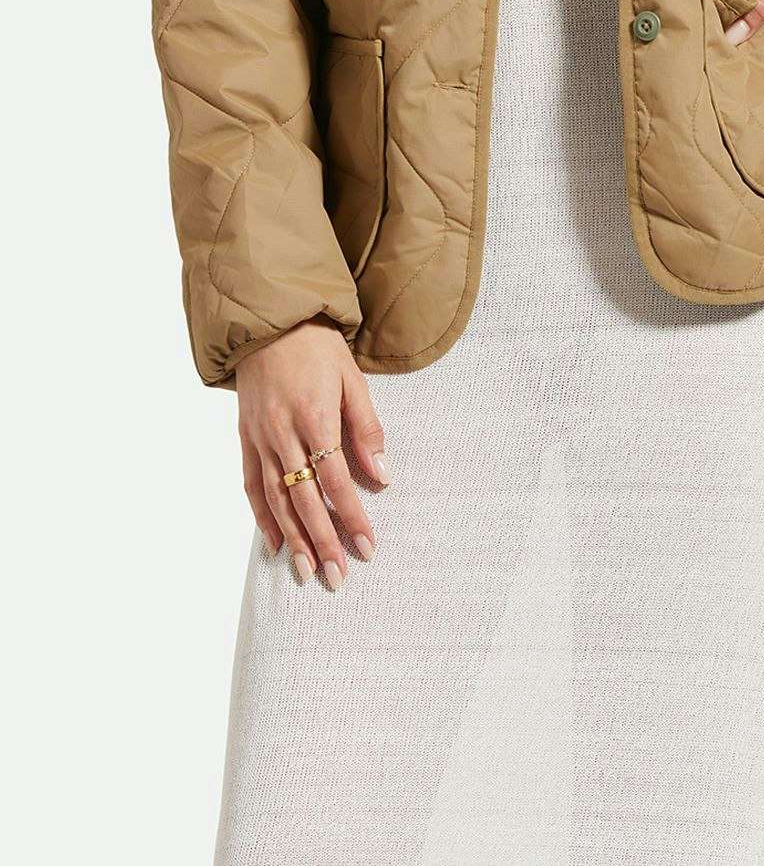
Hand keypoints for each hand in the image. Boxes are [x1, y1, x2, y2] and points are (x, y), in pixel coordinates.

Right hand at [236, 316, 389, 588]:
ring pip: (276, 499)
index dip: (351, 515)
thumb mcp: (353, 379)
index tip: (367, 546)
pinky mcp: (245, 439)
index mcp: (315, 416)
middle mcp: (283, 433)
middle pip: (304, 499)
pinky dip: (263, 517)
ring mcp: (260, 439)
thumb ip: (366, 429)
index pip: (336, 480)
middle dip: (323, 541)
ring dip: (294, 539)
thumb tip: (381, 475)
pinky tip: (276, 544)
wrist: (270, 322)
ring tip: (308, 572)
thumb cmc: (318, 348)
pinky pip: (252, 486)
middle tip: (338, 576)